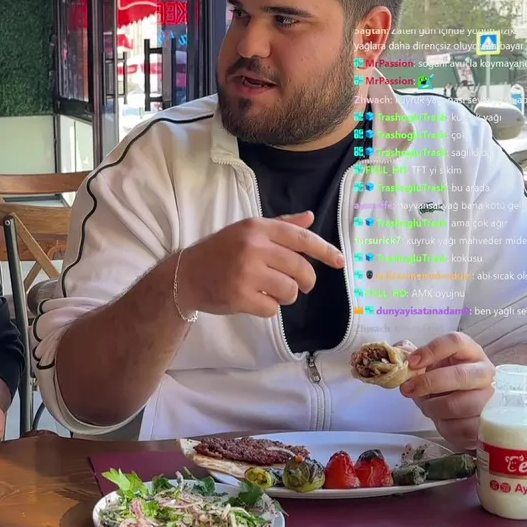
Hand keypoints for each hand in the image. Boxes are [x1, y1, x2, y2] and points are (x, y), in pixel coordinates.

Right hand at [175, 212, 344, 317]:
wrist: (185, 276)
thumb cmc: (219, 252)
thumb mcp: (247, 232)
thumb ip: (280, 226)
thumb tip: (310, 218)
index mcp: (256, 228)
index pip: (300, 239)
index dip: (324, 250)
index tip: (340, 261)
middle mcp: (253, 247)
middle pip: (300, 269)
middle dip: (306, 281)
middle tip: (301, 285)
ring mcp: (246, 272)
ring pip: (290, 291)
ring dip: (286, 296)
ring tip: (270, 292)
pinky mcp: (240, 296)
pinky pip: (272, 308)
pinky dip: (268, 308)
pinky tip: (254, 300)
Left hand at [398, 333, 495, 451]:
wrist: (468, 413)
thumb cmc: (446, 384)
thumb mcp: (431, 367)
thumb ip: (413, 357)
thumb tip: (397, 350)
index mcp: (470, 352)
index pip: (455, 342)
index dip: (431, 350)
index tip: (412, 362)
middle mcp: (485, 373)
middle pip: (459, 376)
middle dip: (429, 383)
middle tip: (408, 389)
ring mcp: (490, 399)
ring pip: (457, 405)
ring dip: (433, 408)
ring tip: (428, 407)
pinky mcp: (489, 424)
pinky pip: (461, 428)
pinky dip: (444, 426)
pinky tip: (443, 421)